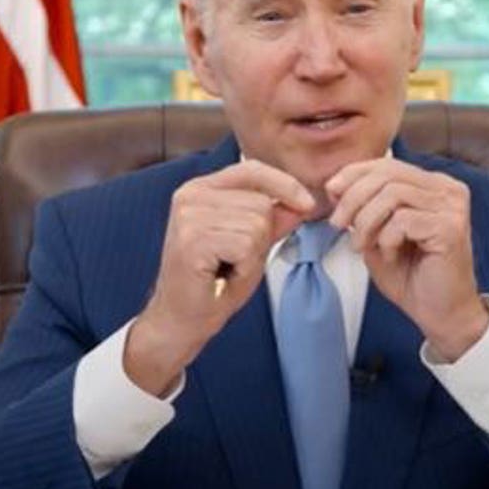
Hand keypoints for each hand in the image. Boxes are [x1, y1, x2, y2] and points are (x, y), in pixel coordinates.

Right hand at [126, 160, 313, 395]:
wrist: (181, 320)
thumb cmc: (212, 283)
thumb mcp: (251, 244)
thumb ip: (274, 220)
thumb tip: (302, 201)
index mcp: (201, 189)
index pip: (252, 169)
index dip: (284, 184)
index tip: (307, 203)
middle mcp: (190, 196)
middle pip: (260, 202)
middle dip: (262, 237)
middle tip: (235, 259)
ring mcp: (188, 216)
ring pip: (256, 224)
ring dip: (252, 255)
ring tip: (228, 267)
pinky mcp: (192, 240)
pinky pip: (245, 245)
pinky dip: (244, 267)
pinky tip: (223, 275)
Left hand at [326, 160, 488, 361]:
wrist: (440, 314)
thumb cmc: (412, 277)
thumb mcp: (377, 234)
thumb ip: (363, 208)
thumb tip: (335, 185)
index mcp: (433, 185)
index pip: (387, 164)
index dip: (353, 174)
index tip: (331, 192)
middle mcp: (447, 190)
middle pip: (387, 174)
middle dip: (353, 198)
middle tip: (338, 224)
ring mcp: (452, 208)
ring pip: (392, 194)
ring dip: (366, 221)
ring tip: (362, 245)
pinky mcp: (451, 228)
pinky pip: (403, 220)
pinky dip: (386, 238)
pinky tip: (390, 255)